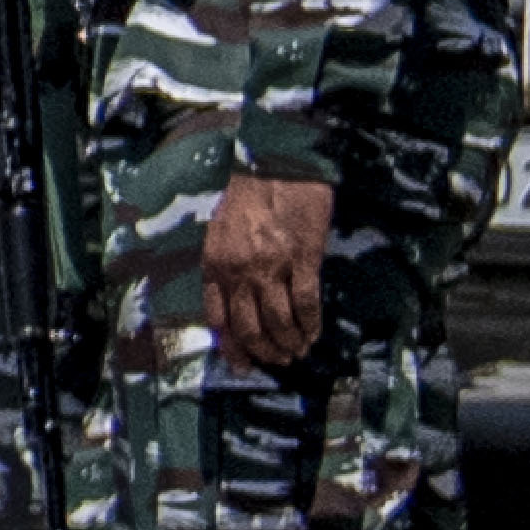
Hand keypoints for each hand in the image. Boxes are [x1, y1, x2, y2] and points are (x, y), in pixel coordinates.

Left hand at [206, 166, 332, 374]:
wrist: (277, 164)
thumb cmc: (248, 196)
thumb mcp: (219, 233)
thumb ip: (224, 266)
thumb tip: (235, 300)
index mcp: (215, 266)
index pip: (219, 319)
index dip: (232, 347)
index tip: (243, 365)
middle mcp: (240, 272)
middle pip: (249, 327)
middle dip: (264, 351)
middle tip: (278, 360)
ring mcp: (272, 267)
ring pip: (278, 320)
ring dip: (289, 342)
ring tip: (298, 350)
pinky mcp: (303, 258)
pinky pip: (306, 302)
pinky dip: (310, 323)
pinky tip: (314, 332)